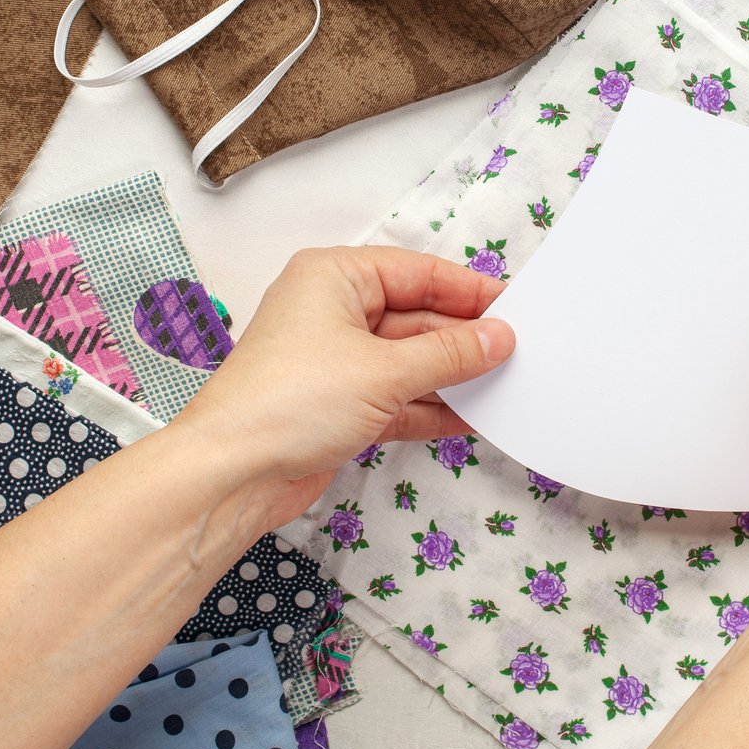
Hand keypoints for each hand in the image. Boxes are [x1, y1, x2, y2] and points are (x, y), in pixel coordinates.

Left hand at [170, 247, 515, 531]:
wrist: (231, 475)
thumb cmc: (290, 402)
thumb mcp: (384, 371)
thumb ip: (449, 354)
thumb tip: (498, 338)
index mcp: (333, 277)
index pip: (416, 272)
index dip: (466, 291)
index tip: (513, 308)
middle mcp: (332, 312)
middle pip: (415, 317)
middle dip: (462, 339)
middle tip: (517, 353)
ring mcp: (335, 361)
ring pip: (409, 360)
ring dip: (451, 377)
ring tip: (505, 386)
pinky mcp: (339, 405)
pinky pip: (398, 396)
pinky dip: (430, 407)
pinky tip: (471, 418)